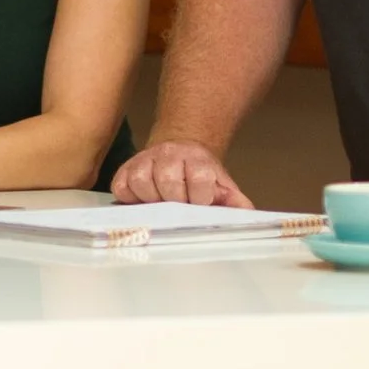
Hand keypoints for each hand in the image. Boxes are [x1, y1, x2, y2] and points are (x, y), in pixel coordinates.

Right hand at [112, 138, 252, 206]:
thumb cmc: (200, 176)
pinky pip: (122, 188)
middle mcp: (169, 154)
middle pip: (168, 182)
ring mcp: (144, 160)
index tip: (200, 204)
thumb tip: (247, 218)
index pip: (199, 179)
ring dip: (152, 201)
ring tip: (161, 205)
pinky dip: (131, 199)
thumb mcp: (222, 185)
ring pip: (142, 182)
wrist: (179, 151)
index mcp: (197, 159)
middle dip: (176, 202)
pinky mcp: (125, 170)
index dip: (200, 198)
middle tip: (180, 207)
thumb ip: (235, 202)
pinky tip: (144, 202)